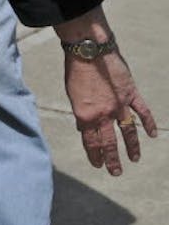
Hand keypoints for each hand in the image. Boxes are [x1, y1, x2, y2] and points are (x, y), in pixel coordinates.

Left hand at [65, 50, 156, 174]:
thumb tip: (84, 126)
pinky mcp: (131, 94)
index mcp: (85, 115)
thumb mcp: (72, 96)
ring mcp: (119, 105)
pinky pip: (142, 112)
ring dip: (131, 147)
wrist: (88, 52)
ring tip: (134, 159)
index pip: (90, 141)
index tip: (98, 165)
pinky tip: (153, 134)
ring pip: (128, 131)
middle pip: (108, 142)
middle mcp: (103, 114)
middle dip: (111, 159)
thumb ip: (81, 112)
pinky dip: (149, 123)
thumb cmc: (75, 71)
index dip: (94, 155)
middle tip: (115, 172)